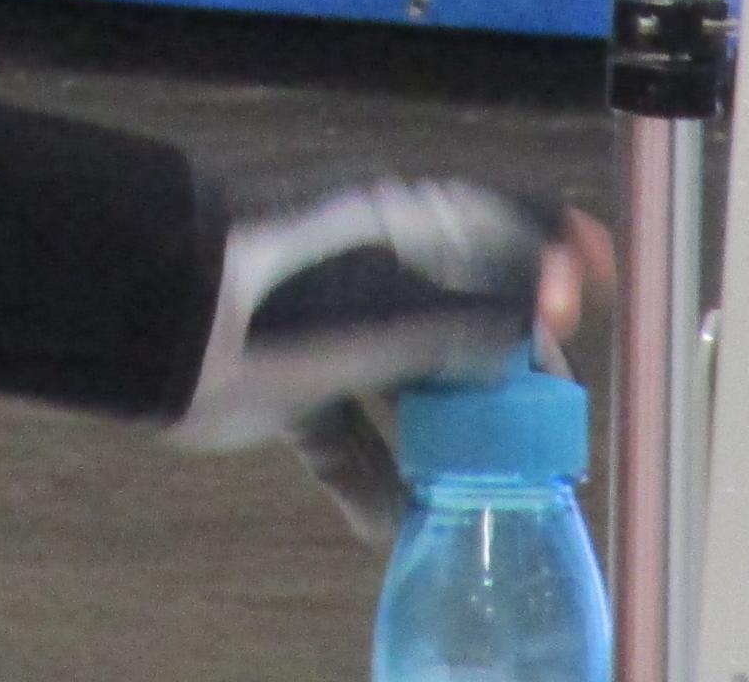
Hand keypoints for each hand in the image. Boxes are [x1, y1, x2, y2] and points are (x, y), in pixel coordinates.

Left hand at [168, 183, 610, 460]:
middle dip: (508, 365)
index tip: (588, 281)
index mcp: (390, 227)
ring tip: (492, 480)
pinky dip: (367, 480)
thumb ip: (452, 327)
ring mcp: (326, 334)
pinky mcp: (289, 394)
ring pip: (408, 385)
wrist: (160, 325)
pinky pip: (346, 438)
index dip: (543, 245)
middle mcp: (364, 275)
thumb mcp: (378, 310)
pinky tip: (390, 524)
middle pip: (457, 314)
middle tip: (549, 411)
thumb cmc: (274, 296)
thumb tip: (522, 337)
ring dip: (444, 435)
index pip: (487, 224)